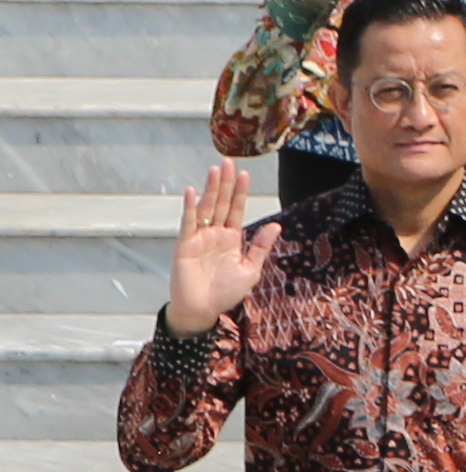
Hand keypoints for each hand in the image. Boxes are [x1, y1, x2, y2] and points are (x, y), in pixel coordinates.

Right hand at [159, 164, 274, 338]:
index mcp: (232, 238)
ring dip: (210, 189)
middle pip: (221, 203)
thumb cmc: (225, 292)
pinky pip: (188, 223)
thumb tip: (276, 225)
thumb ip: (261, 247)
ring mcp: (199, 237)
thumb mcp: (250, 269)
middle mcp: (215, 234)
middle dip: (225, 183)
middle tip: (228, 161)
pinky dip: (191, 207)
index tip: (244, 173)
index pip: (236, 209)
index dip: (240, 192)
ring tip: (215, 169)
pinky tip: (193, 192)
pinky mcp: (185, 244)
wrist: (203, 310)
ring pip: (206, 208)